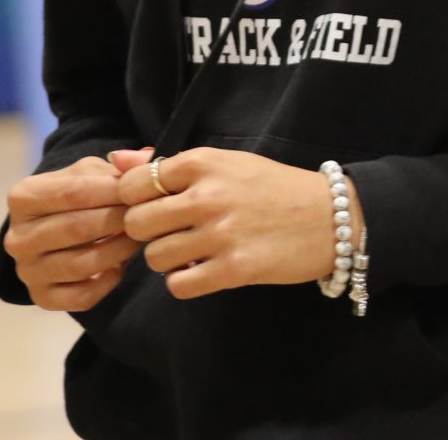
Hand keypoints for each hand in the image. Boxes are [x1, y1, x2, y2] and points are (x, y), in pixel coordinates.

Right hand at [4, 148, 152, 310]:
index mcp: (22, 197)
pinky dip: (108, 282)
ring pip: (81, 264)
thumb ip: (120, 165)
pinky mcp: (42, 298)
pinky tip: (120, 266)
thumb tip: (140, 158)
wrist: (58, 227)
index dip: (114, 191)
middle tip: (148, 216)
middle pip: (78, 228)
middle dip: (119, 221)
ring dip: (119, 251)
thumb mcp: (94, 172)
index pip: (73, 192)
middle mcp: (17, 237)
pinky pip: (81, 297)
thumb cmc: (80, 193)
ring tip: (139, 237)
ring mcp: (27, 271)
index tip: (142, 191)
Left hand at [115, 147, 354, 299]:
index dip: (136, 200)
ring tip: (195, 252)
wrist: (333, 216)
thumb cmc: (274, 187)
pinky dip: (186, 282)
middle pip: (137, 223)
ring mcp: (221, 233)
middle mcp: (208, 195)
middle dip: (148, 233)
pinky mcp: (234, 269)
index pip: (133, 184)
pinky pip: (179, 286)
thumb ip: (169, 165)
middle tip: (174, 233)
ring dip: (169, 260)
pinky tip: (206, 270)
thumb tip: (114, 161)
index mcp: (204, 163)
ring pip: (155, 257)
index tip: (155, 207)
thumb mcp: (226, 163)